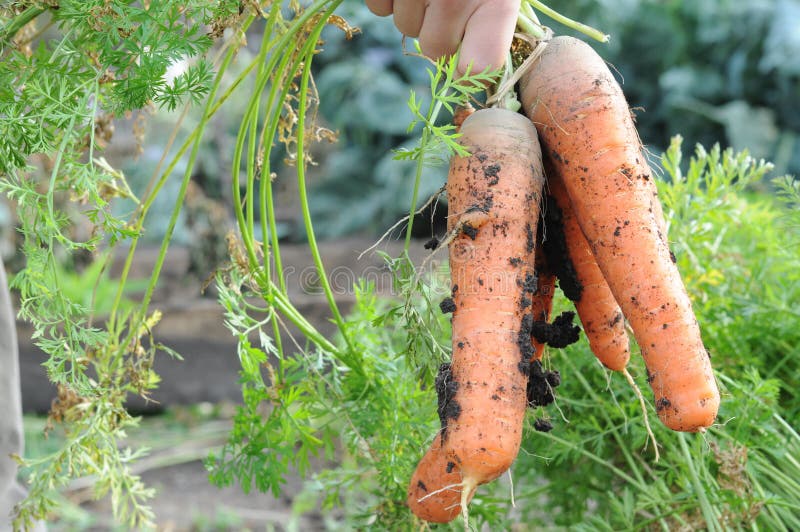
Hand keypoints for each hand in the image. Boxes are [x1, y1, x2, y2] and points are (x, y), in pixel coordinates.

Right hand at [365, 0, 519, 74]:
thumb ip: (492, 26)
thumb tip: (478, 76)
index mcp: (495, 1)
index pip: (478, 69)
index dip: (470, 68)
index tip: (469, 59)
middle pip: (436, 50)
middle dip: (440, 32)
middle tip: (450, 0)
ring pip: (405, 27)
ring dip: (415, 10)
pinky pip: (379, 7)